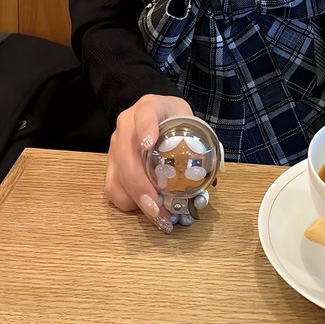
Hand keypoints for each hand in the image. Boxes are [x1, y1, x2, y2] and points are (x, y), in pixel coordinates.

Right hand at [105, 93, 192, 232]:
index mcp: (148, 108)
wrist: (154, 114)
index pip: (145, 114)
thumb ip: (199, 141)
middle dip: (140, 184)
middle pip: (126, 154)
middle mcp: (126, 126)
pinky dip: (130, 203)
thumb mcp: (187, 118)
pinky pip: (113, 188)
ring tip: (158, 215)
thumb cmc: (173, 118)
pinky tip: (147, 210)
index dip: (145, 128)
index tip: (149, 145)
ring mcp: (115, 146)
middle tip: (157, 205)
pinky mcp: (111, 165)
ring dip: (135, 199)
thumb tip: (213, 178)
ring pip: (116, 176)